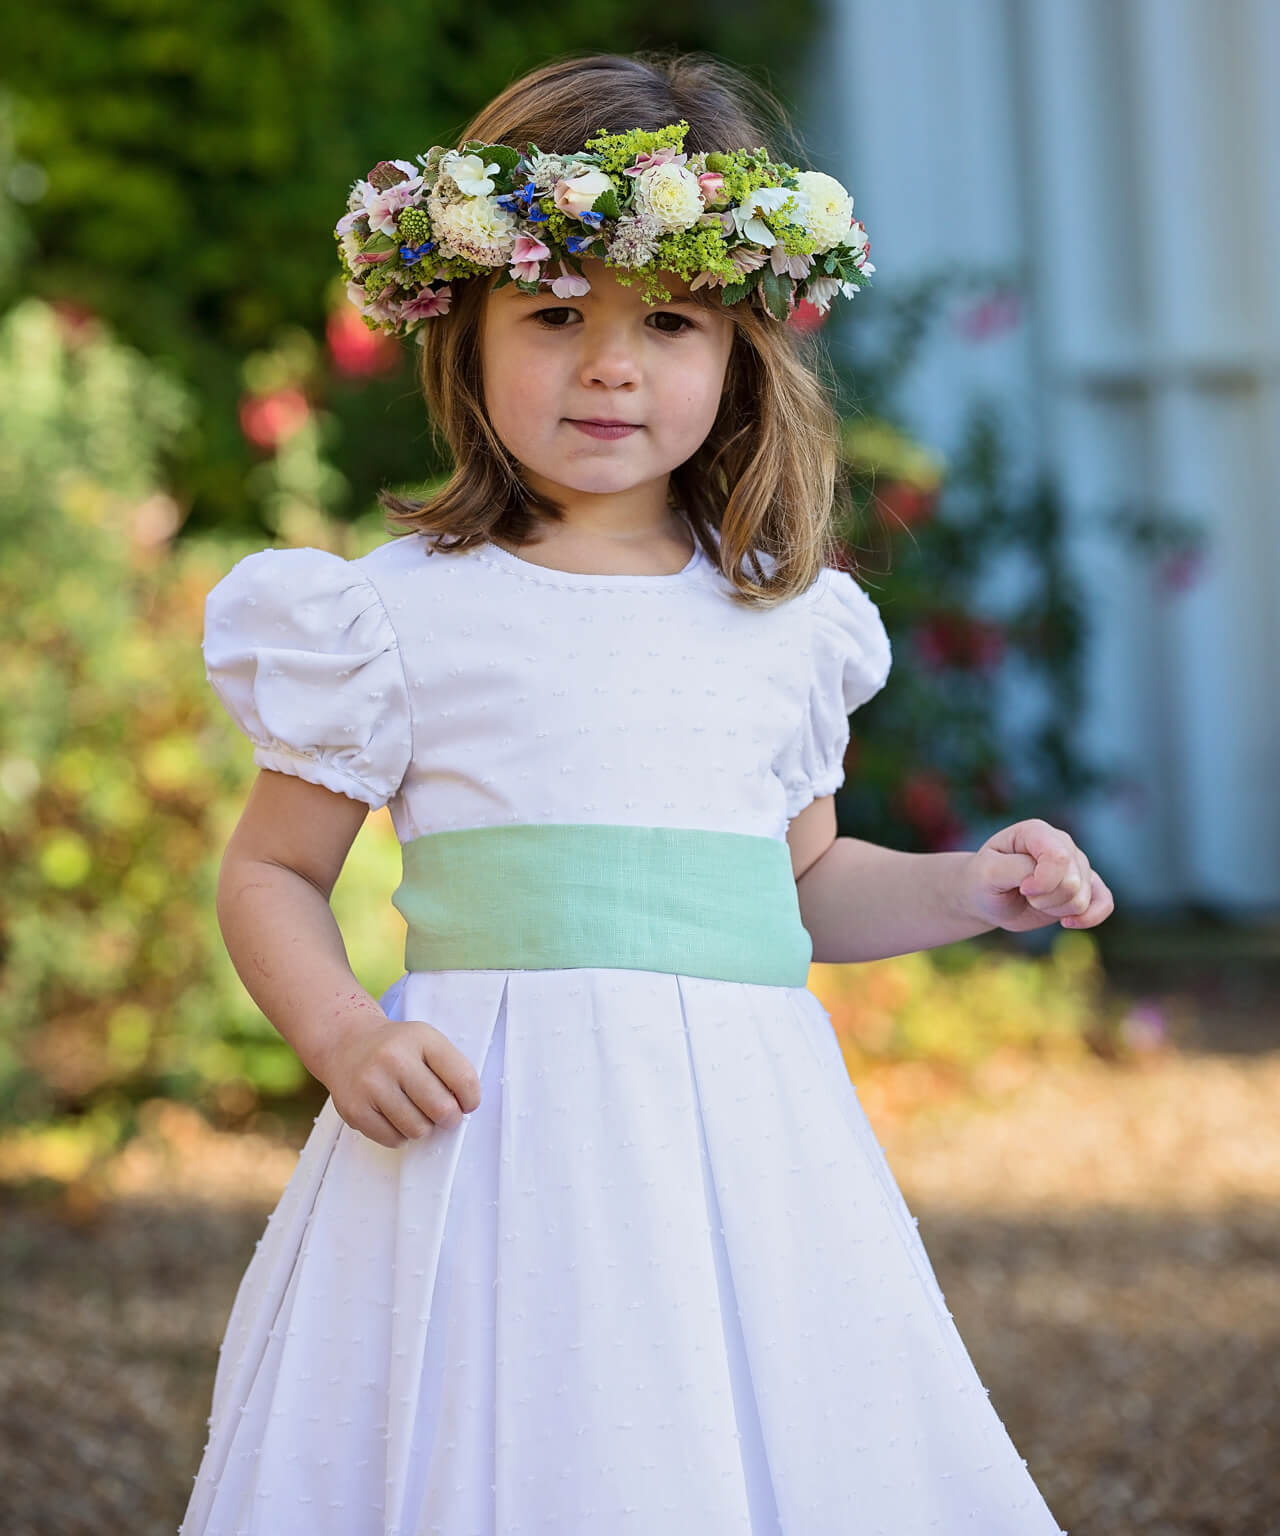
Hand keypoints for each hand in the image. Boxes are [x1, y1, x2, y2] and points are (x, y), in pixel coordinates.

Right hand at [322, 1015, 482, 1148]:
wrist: (347, 1042)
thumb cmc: (394, 1047)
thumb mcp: (426, 1042)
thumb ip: (451, 1069)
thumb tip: (464, 1108)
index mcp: (421, 1039)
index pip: (463, 1079)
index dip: (471, 1099)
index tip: (466, 1102)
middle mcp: (394, 1059)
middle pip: (442, 1109)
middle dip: (449, 1118)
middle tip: (443, 1113)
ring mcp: (371, 1085)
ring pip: (418, 1129)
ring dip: (423, 1127)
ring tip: (414, 1110)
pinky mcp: (355, 1110)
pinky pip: (393, 1140)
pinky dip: (400, 1134)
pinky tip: (394, 1116)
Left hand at [956, 817, 1114, 933]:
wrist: (986, 897)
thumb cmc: (984, 880)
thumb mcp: (988, 873)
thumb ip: (1017, 870)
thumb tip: (1047, 880)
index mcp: (1037, 831)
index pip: (1059, 857)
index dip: (1043, 882)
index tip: (1022, 889)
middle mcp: (1062, 844)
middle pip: (1072, 881)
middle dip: (1046, 898)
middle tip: (1024, 894)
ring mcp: (1077, 865)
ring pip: (1083, 897)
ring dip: (1056, 909)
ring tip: (1035, 902)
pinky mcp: (1085, 887)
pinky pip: (1105, 902)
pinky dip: (1090, 917)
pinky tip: (1067, 923)